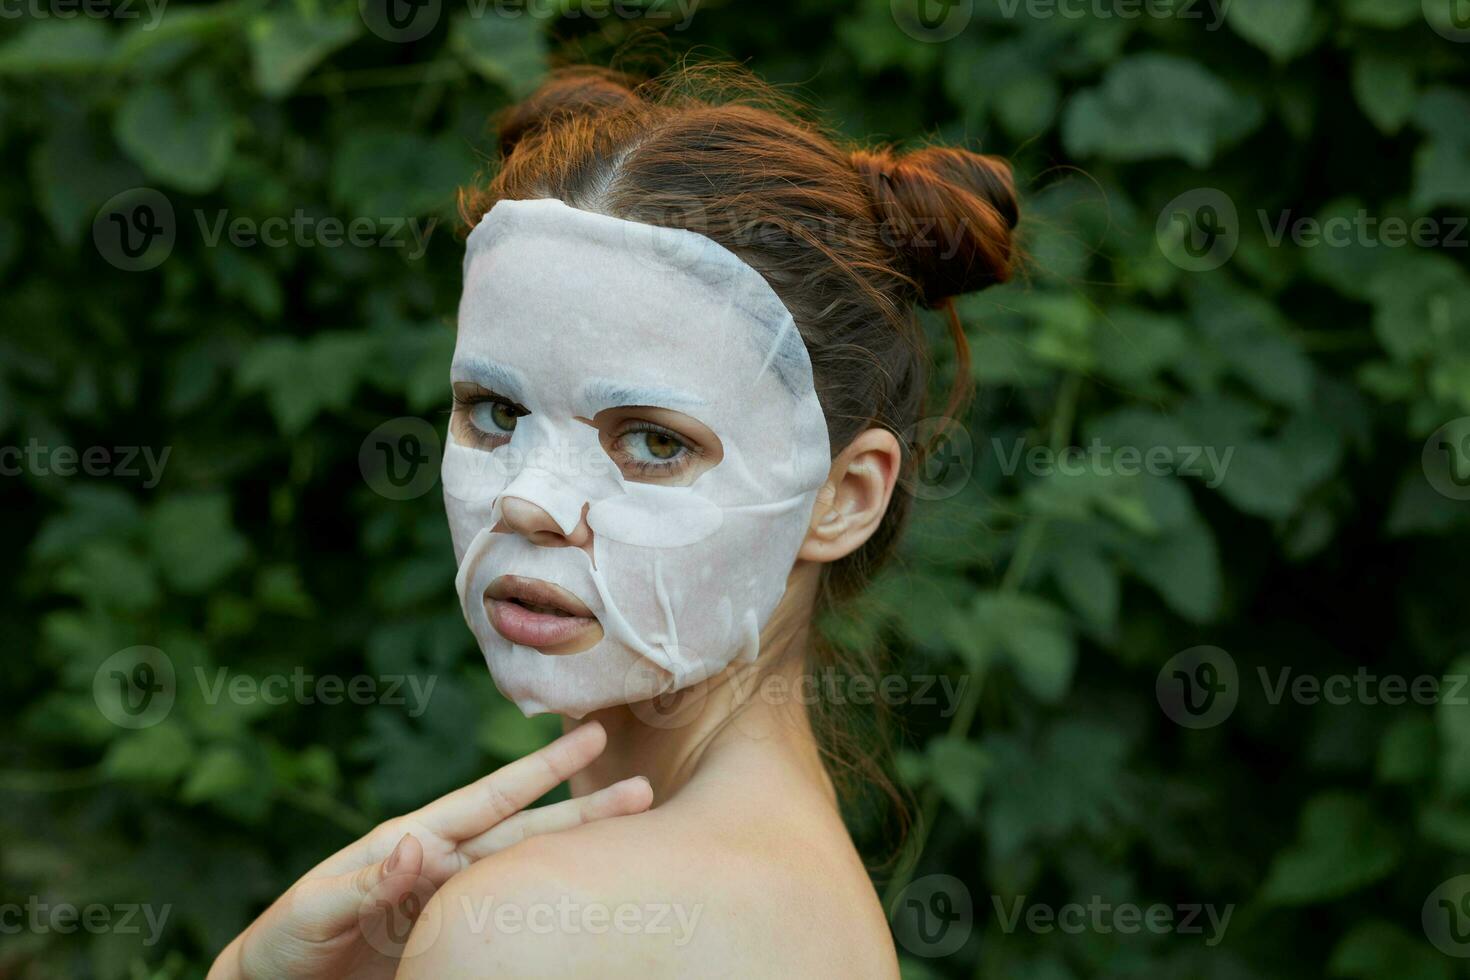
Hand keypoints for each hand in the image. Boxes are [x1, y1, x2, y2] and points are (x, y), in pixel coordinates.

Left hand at [208, 721, 648, 979]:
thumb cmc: (285, 944)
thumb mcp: (318, 908)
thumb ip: (368, 880)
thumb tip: (418, 844)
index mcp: (413, 841)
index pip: (490, 799)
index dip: (541, 770)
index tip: (588, 736)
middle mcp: (443, 866)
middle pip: (528, 833)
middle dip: (586, 811)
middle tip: (644, 789)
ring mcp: (451, 904)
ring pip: (527, 873)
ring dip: (576, 856)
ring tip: (631, 842)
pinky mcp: (451, 943)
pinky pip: (507, 923)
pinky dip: (545, 909)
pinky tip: (581, 906)